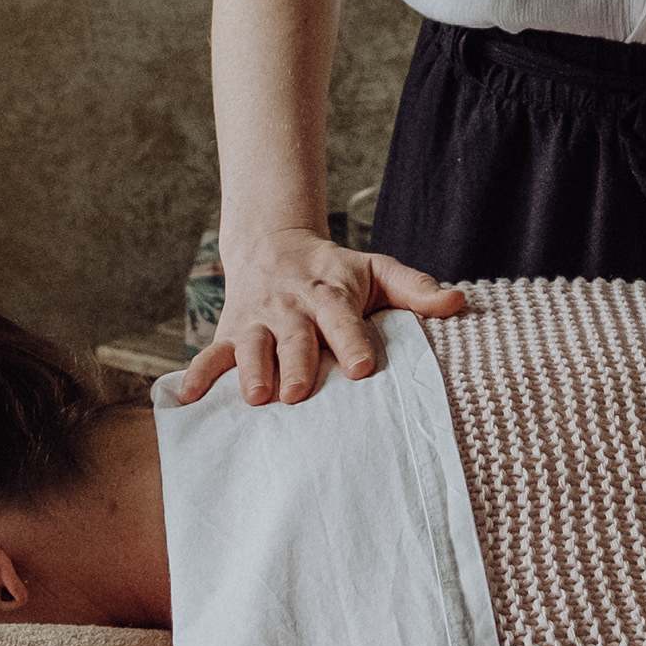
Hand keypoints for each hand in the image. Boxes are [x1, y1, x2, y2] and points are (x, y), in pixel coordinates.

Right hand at [183, 227, 465, 404]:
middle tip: (297, 392)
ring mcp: (257, 321)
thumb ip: (416, 287)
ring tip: (255, 398)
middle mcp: (291, 307)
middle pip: (294, 336)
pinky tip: (185, 399)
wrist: (274, 246)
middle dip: (295, 363)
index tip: (362, 368)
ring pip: (251, 346)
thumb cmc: (335, 271)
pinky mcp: (229, 335)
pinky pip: (209, 355)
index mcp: (329, 292)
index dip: (351, 341)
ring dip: (251, 371)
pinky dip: (196, 376)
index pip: (342, 317)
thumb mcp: (376, 270)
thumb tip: (460, 302)